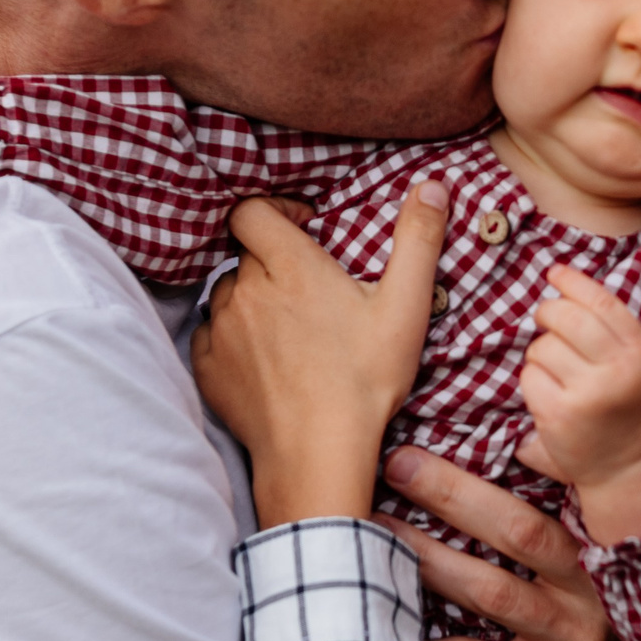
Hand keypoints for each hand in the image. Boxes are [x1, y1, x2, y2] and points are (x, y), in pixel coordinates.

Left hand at [192, 185, 448, 525]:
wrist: (319, 454)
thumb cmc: (364, 380)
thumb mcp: (405, 307)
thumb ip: (418, 240)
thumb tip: (433, 185)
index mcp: (287, 265)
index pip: (251, 210)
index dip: (274, 210)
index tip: (305, 228)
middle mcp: (244, 290)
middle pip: (245, 255)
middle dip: (273, 262)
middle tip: (311, 290)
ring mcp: (221, 329)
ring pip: (228, 294)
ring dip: (253, 300)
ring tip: (291, 328)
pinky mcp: (207, 367)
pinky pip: (212, 335)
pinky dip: (233, 338)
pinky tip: (267, 360)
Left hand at [386, 445, 640, 640]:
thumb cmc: (577, 619)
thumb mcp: (579, 568)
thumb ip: (543, 522)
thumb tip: (500, 451)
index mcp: (594, 547)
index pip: (556, 492)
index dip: (508, 462)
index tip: (451, 437)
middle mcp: (591, 588)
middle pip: (520, 531)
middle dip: (454, 495)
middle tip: (399, 466)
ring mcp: (572, 640)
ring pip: (493, 593)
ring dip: (431, 562)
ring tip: (379, 536)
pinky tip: (389, 632)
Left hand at [516, 265, 640, 541]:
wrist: (627, 466)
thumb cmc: (624, 406)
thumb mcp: (633, 362)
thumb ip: (608, 327)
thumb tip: (560, 278)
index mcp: (640, 353)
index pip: (602, 304)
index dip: (574, 283)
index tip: (555, 273)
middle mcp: (619, 371)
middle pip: (566, 318)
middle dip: (548, 313)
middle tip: (546, 322)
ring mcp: (589, 393)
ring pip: (542, 347)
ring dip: (541, 356)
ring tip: (559, 376)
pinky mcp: (560, 414)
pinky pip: (529, 377)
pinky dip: (532, 383)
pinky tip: (550, 398)